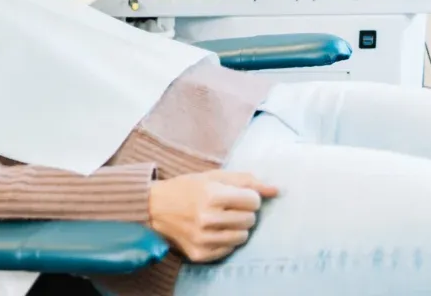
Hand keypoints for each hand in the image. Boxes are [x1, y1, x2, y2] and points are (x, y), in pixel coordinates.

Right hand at [147, 170, 276, 263]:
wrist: (154, 207)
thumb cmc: (187, 188)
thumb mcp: (213, 177)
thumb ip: (246, 180)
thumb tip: (276, 190)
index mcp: (211, 195)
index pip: (253, 201)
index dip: (249, 197)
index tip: (239, 196)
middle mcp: (207, 218)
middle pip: (250, 220)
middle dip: (244, 212)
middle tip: (228, 207)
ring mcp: (203, 239)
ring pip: (242, 237)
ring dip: (237, 227)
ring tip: (222, 219)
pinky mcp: (200, 253)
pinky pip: (229, 249)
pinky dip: (225, 240)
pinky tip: (213, 230)